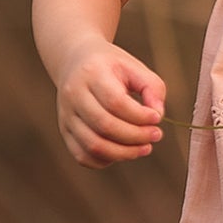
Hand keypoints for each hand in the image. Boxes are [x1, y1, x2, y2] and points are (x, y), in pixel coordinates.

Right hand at [56, 40, 166, 167]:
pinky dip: (106, 160)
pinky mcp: (65, 131)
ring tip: (145, 147)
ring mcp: (66, 115)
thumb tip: (158, 116)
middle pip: (104, 125)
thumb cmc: (112, 67)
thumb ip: (153, 88)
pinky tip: (124, 151)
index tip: (157, 118)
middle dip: (135, 136)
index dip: (139, 116)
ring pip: (93, 145)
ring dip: (124, 153)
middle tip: (156, 135)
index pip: (115, 102)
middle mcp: (73, 95)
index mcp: (92, 73)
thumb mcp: (135, 67)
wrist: (77, 62)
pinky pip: (83, 156)